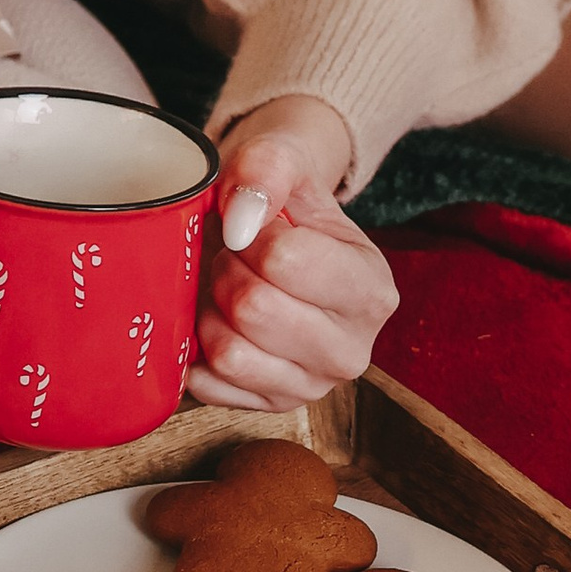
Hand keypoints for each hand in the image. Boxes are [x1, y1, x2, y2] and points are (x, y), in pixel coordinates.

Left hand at [189, 96, 396, 411]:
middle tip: (237, 260)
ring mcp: (312, 386)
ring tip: (230, 290)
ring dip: (213, 310)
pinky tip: (219, 323)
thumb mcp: (284, 164)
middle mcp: (353, 350)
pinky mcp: (268, 408)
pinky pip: (208, 385)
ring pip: (230, 351)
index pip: (284, 259)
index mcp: (372, 290)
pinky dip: (198, 350)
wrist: (274, 240)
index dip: (250, 233)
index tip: (255, 228)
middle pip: (254, 308)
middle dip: (229, 271)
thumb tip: (241, 218)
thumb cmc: (281, 204)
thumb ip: (268, 169)